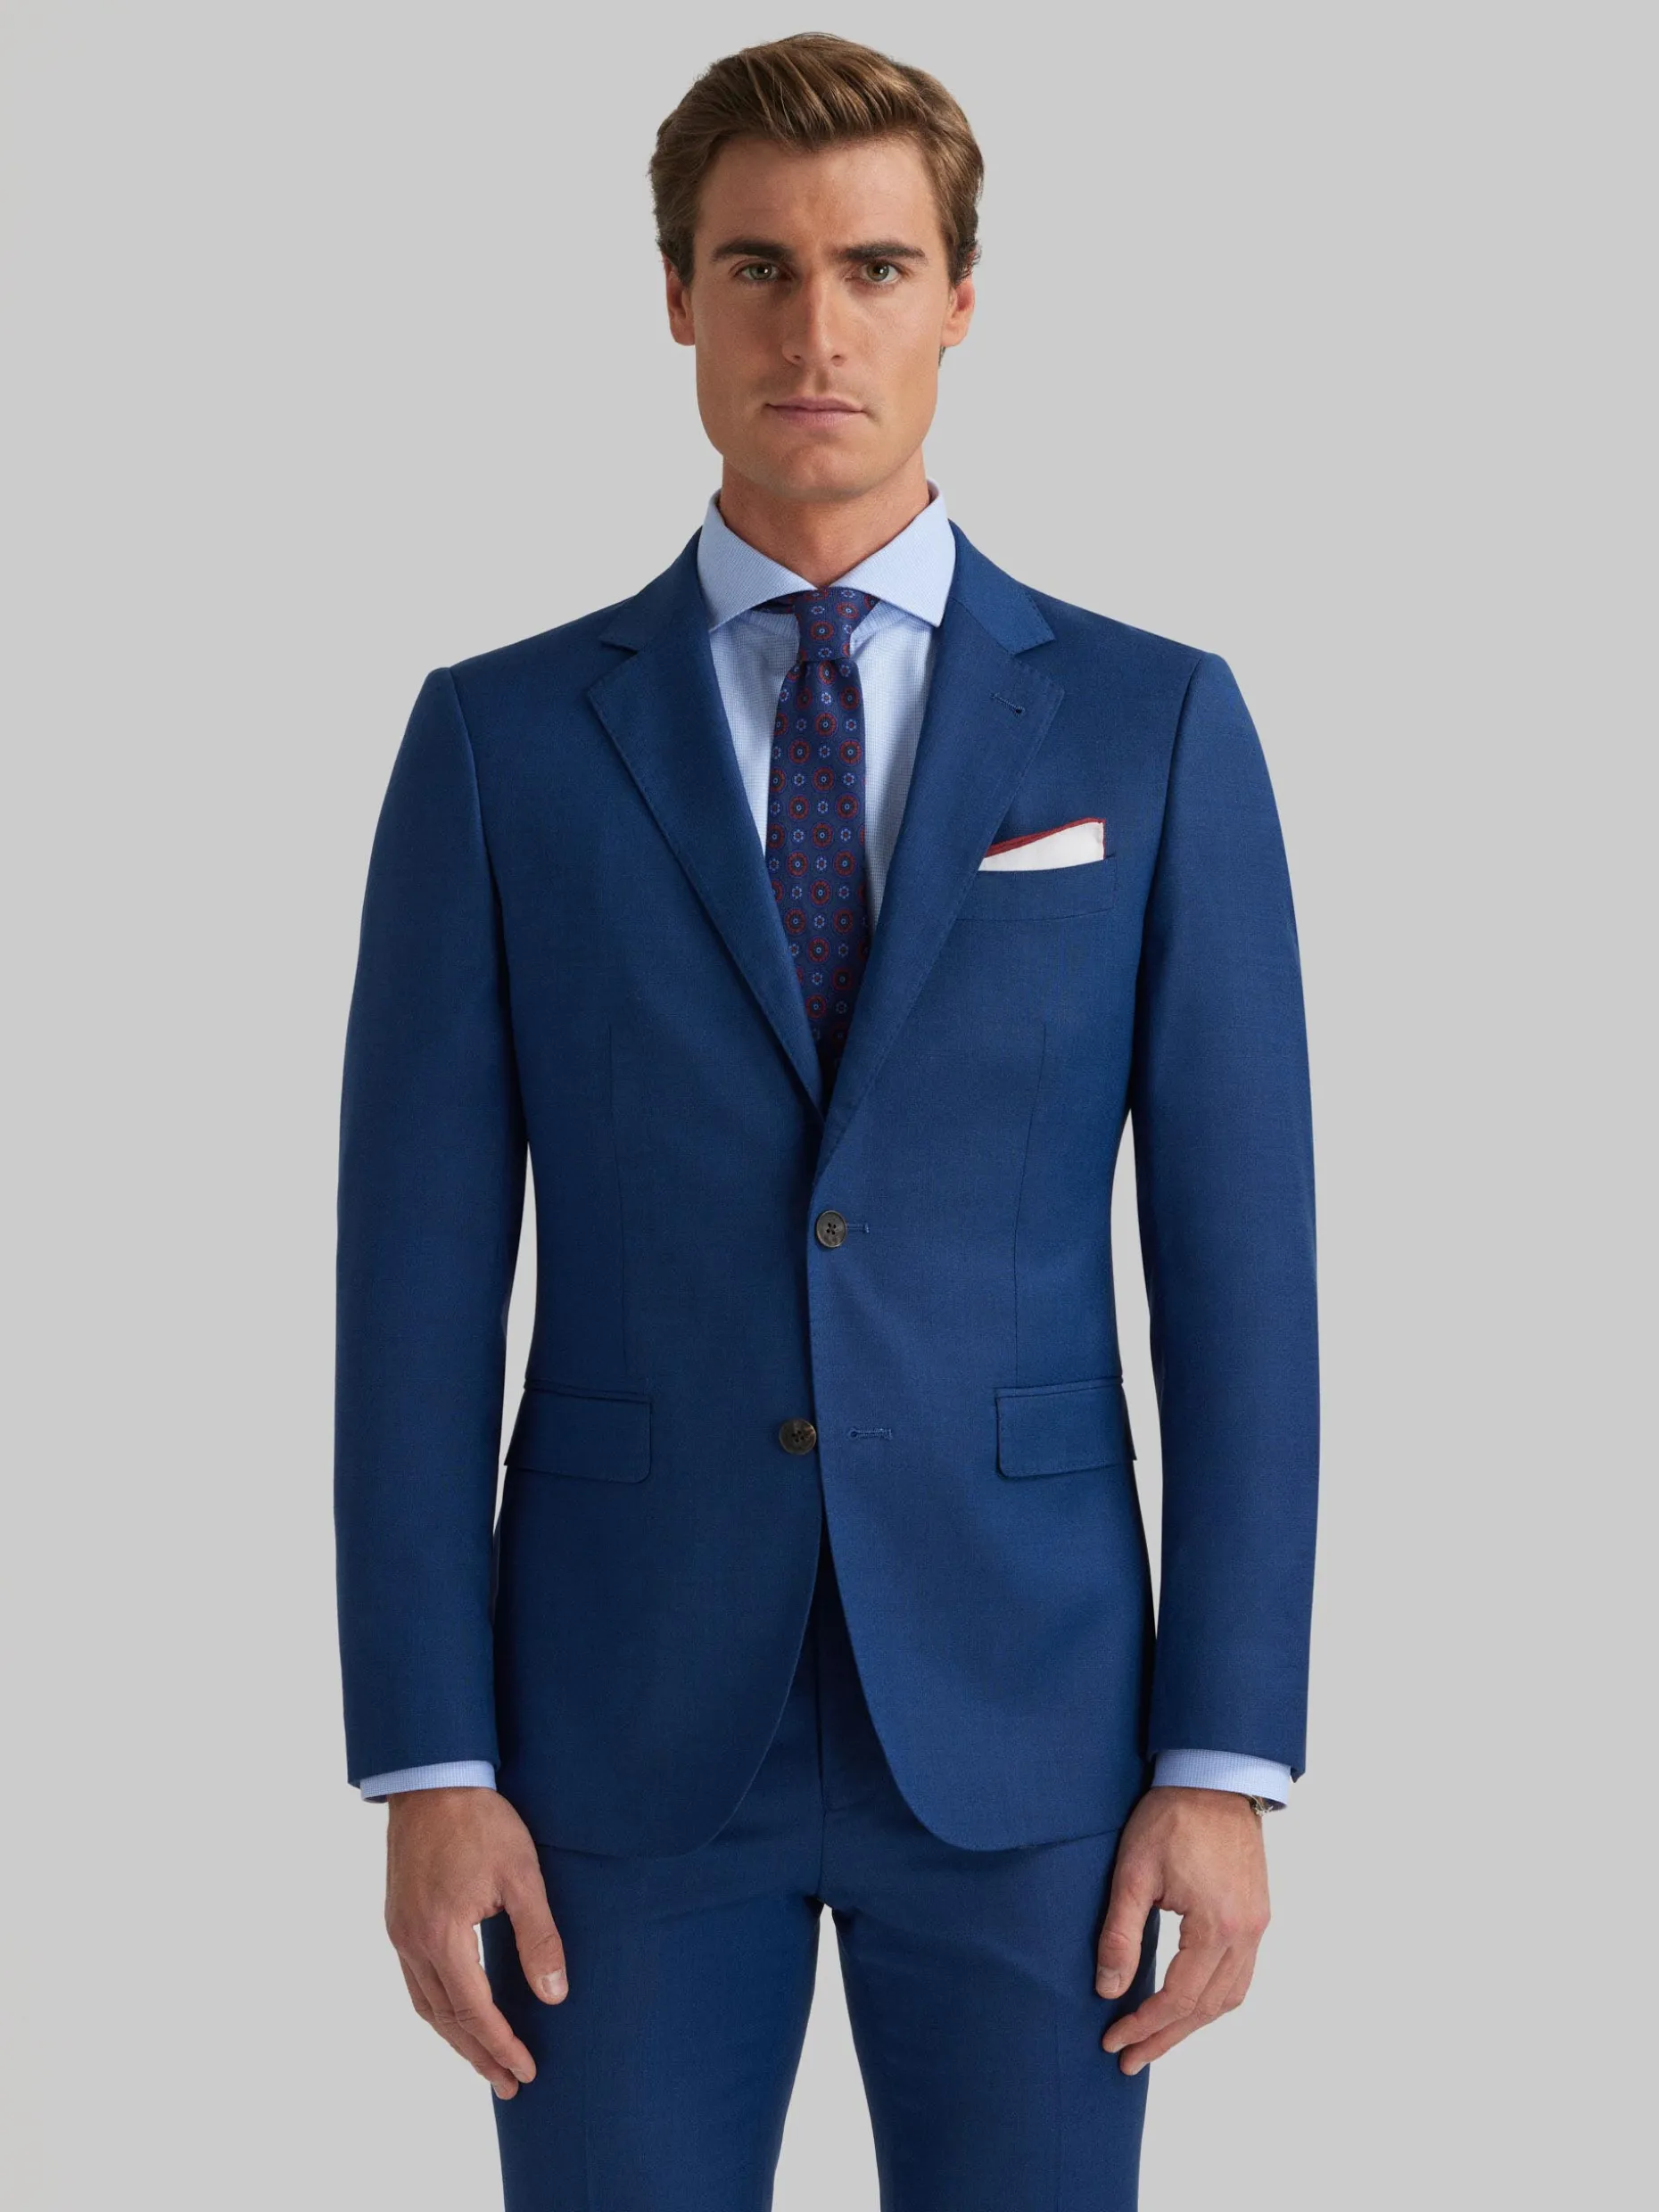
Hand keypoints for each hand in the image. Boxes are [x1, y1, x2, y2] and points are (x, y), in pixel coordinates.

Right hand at [384, 1787, 567, 2098]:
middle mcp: (413, 1943)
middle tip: (508, 2083)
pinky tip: (456, 2013)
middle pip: (446, 2019)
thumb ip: (538, 1937)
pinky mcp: (398, 1918)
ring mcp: (400, 1932)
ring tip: (484, 2061)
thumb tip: (555, 1994)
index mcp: (442, 1937)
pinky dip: (438, 2008)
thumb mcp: (522, 1875)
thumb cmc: (481, 1821)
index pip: (474, 2012)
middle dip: (478, 2055)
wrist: (432, 1779)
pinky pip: (415, 1981)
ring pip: (426, 2004)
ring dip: (455, 2037)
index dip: (501, 2046)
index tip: (526, 2071)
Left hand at [1094, 1786, 1269, 2074]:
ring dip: (1192, 2023)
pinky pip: (1240, 1975)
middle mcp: (1246, 1933)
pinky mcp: (1257, 1914)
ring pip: (1229, 1997)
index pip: (1179, 1998)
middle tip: (1130, 2058)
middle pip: (1207, 2008)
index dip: (1144, 2025)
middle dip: (1166, 2037)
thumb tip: (1108, 1989)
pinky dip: (1213, 1999)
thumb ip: (1120, 1934)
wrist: (1214, 1776)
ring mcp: (1257, 1925)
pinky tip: (1189, 2004)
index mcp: (1217, 1926)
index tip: (1113, 2039)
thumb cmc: (1171, 1817)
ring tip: (1155, 2039)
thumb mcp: (1133, 1872)